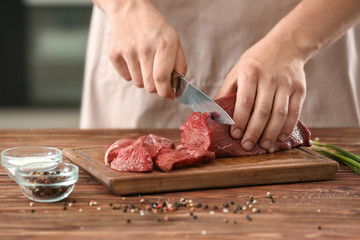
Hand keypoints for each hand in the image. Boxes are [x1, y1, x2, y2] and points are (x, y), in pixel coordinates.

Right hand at [99, 0, 186, 98]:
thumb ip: (179, 64)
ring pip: (138, 83)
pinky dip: (131, 73)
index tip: (169, 95)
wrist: (129, 11)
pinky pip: (126, 77)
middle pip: (150, 85)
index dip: (166, 92)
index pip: (162, 78)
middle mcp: (145, 48)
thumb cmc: (155, 29)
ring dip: (143, 79)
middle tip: (157, 77)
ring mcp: (128, 51)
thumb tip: (177, 86)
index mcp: (164, 44)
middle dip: (156, 87)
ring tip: (144, 63)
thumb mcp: (174, 41)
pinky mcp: (114, 54)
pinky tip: (134, 59)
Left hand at [215, 36, 306, 150]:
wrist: (287, 45)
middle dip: (254, 132)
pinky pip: (295, 112)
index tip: (235, 135)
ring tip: (263, 147)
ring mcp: (286, 84)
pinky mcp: (300, 89)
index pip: (245, 101)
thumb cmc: (256, 61)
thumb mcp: (237, 71)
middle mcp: (269, 78)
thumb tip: (212, 112)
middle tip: (247, 146)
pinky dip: (288, 127)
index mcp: (250, 73)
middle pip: (262, 111)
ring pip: (279, 114)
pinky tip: (280, 137)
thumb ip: (226, 91)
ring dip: (271, 133)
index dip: (240, 120)